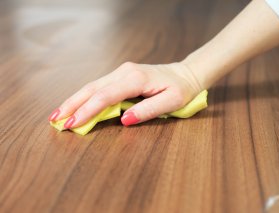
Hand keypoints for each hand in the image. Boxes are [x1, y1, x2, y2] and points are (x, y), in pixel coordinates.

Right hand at [48, 62, 202, 127]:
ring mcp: (121, 71)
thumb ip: (147, 110)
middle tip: (55, 120)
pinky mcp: (121, 74)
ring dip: (75, 99)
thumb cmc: (180, 90)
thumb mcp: (171, 102)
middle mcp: (125, 72)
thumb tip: (124, 120)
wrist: (185, 73)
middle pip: (92, 88)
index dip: (87, 110)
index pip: (105, 96)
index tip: (72, 123)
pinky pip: (99, 86)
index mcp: (135, 79)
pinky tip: (76, 104)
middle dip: (72, 104)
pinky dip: (85, 96)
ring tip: (59, 113)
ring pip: (92, 85)